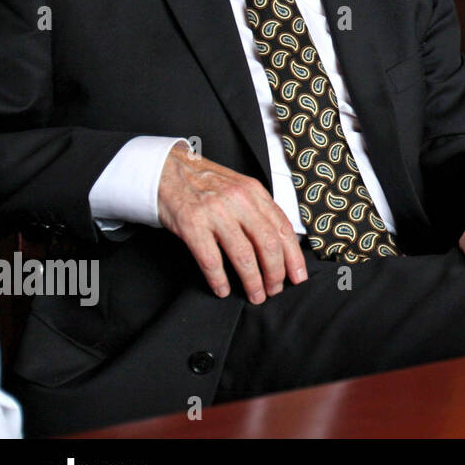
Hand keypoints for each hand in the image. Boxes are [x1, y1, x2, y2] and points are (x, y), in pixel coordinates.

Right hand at [156, 144, 307, 303]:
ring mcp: (215, 212)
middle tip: (275, 290)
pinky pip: (211, 259)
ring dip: (252, 281)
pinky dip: (219, 279)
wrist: (167, 169)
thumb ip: (259, 210)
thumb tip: (281, 243)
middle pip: (268, 244)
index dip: (294, 257)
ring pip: (243, 255)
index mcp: (254, 192)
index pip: (283, 228)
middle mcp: (238, 200)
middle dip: (275, 273)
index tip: (298, 276)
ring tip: (255, 295)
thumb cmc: (205, 183)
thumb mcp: (240, 188)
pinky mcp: (191, 224)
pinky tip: (223, 290)